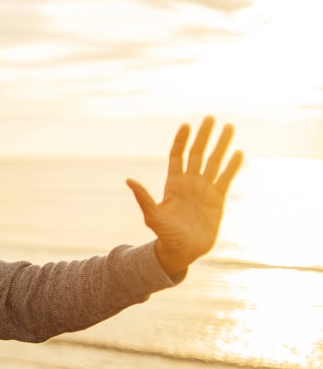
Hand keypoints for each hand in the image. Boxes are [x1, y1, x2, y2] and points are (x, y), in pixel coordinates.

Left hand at [126, 115, 242, 276]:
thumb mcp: (152, 216)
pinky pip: (226, 179)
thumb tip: (129, 180)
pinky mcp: (218, 199)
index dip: (182, 141)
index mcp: (173, 184)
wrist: (182, 251)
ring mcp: (205, 189)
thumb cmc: (165, 235)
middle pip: (198, 154)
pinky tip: (238, 153)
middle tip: (211, 118)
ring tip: (229, 127)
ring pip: (215, 162)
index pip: (178, 156)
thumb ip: (144, 198)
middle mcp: (190, 183)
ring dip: (222, 145)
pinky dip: (232, 166)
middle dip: (204, 136)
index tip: (187, 125)